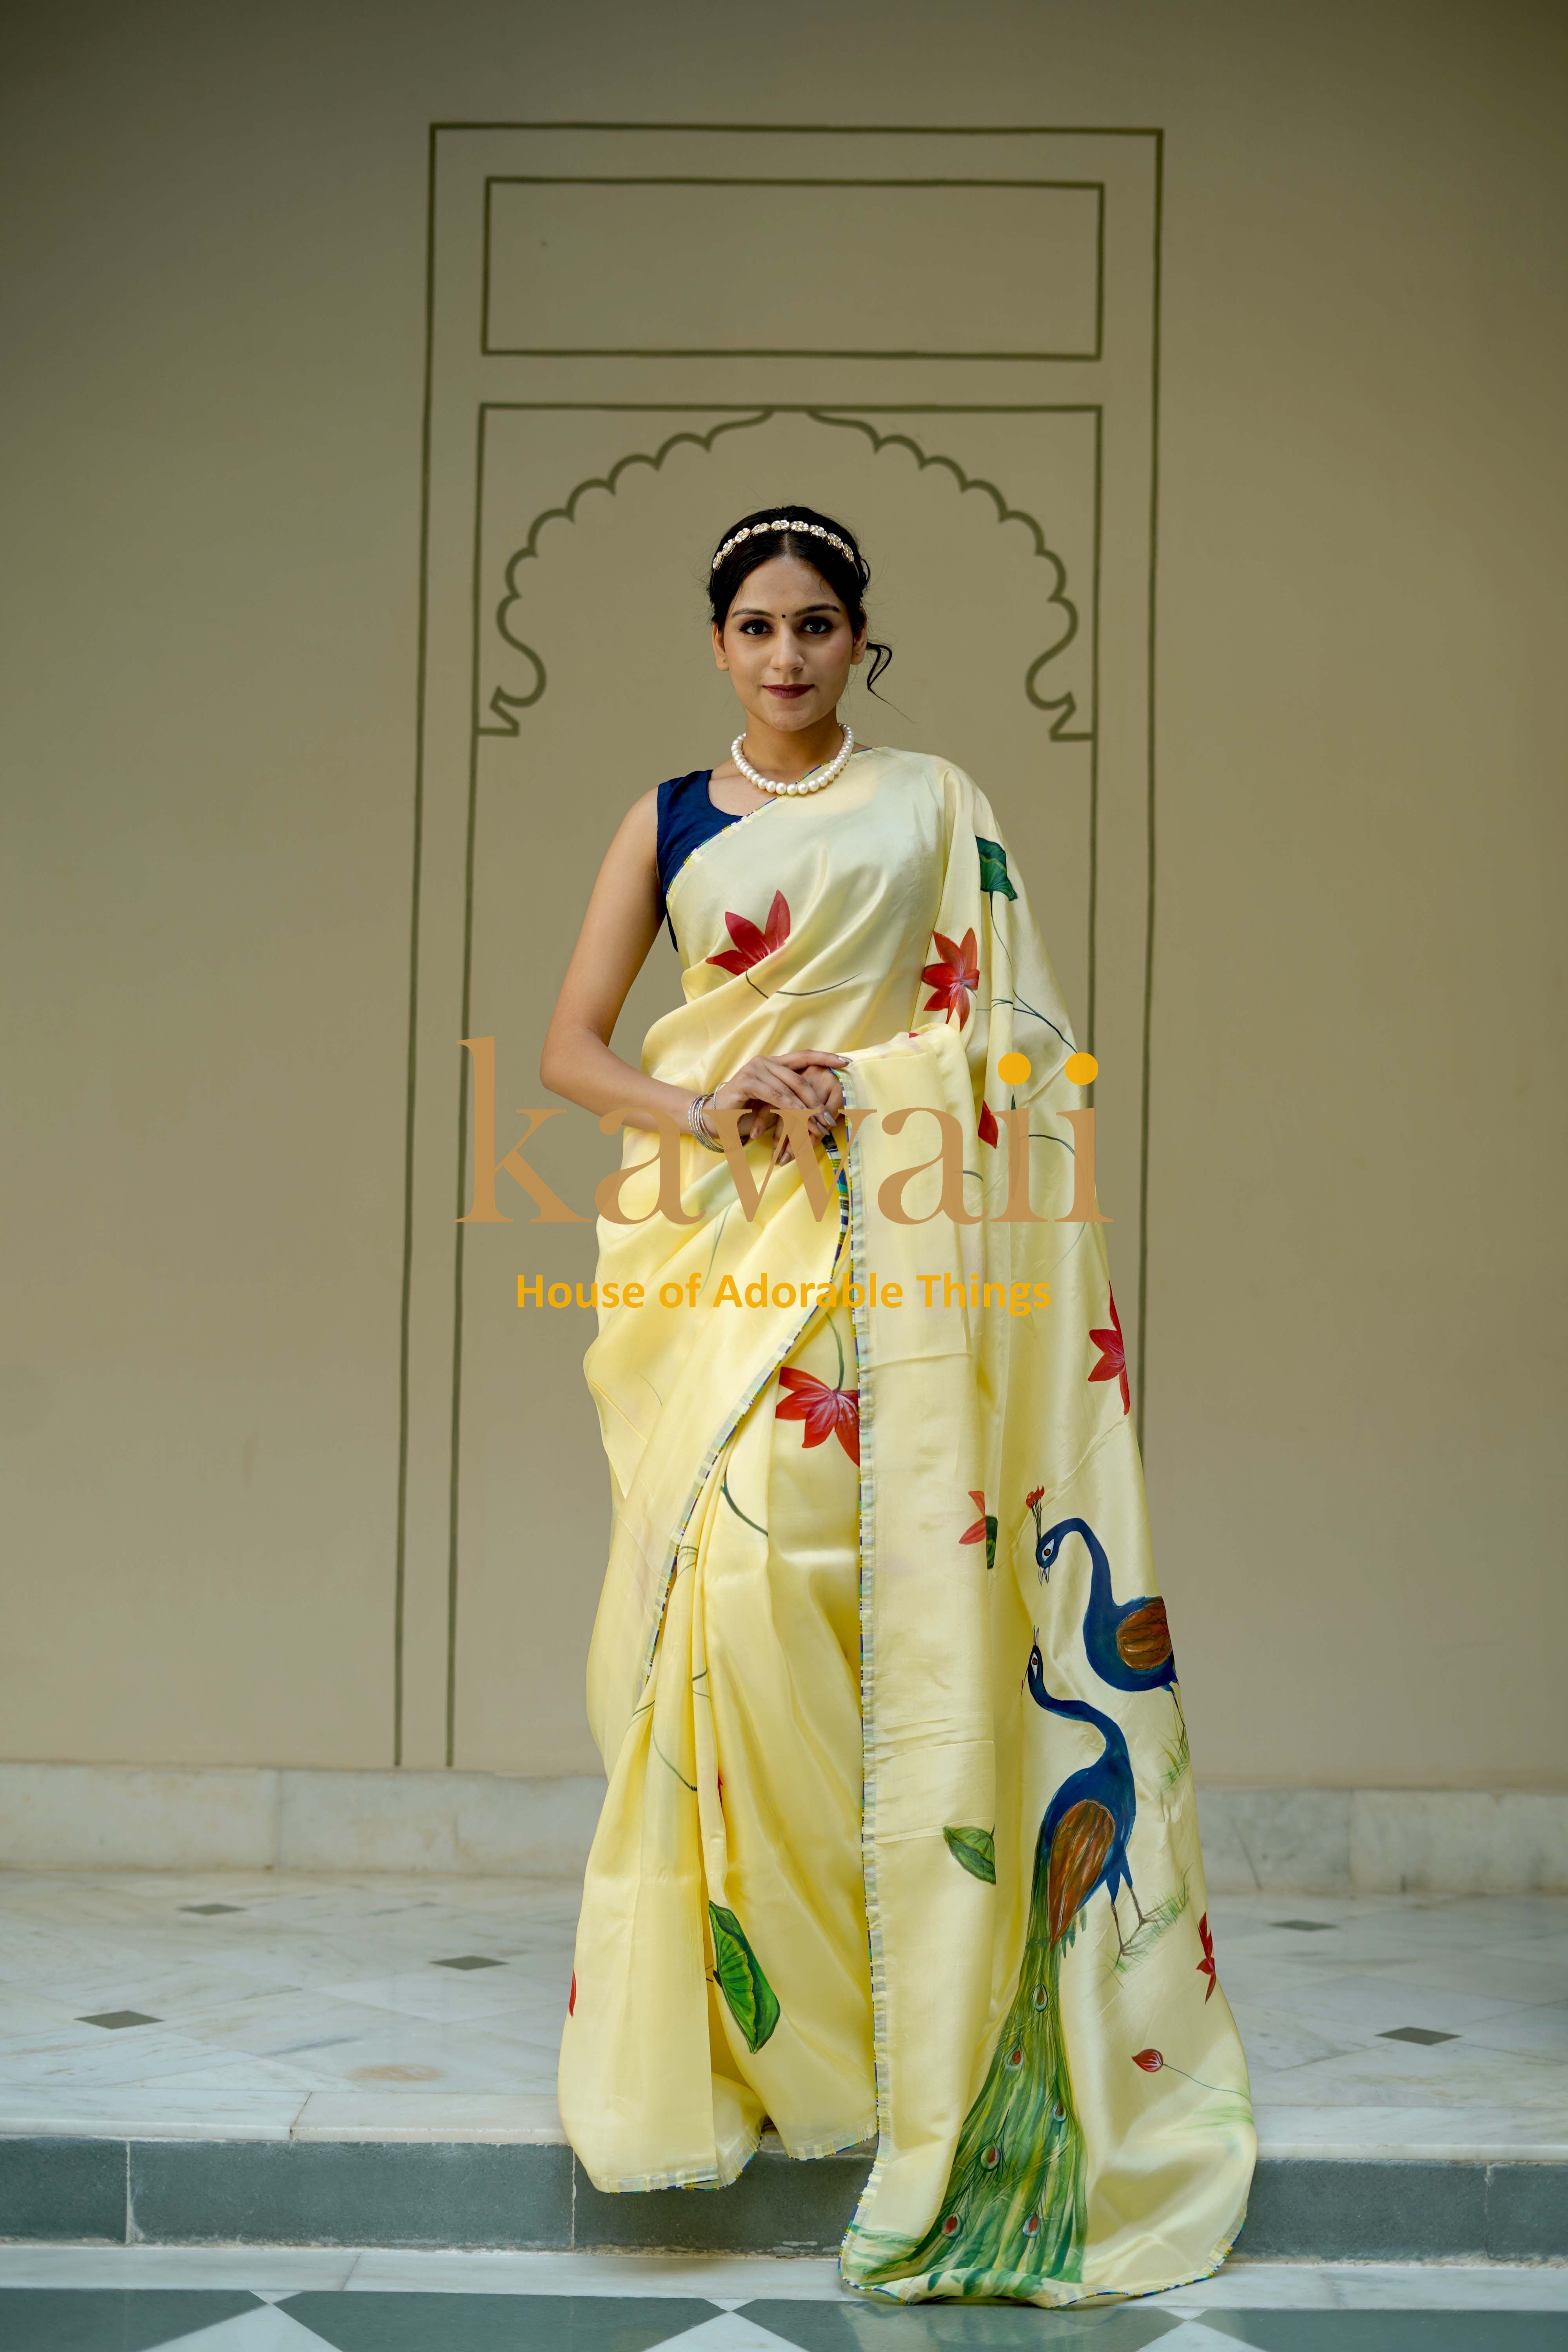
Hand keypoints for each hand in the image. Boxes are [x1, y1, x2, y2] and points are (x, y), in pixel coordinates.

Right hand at [712, 1051, 846, 1165]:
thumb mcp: (773, 1105)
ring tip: (818, 1124)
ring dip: (807, 1109)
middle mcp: (765, 1062)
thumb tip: (820, 1110)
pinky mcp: (747, 1081)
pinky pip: (775, 1095)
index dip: (825, 1057)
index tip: (846, 1061)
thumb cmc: (745, 1113)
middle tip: (829, 1119)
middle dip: (817, 1100)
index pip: (803, 1056)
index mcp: (773, 1064)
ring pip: (790, 1088)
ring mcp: (755, 1069)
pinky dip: (791, 1108)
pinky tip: (801, 1118)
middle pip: (799, 1077)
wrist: (715, 1119)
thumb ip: (792, 1101)